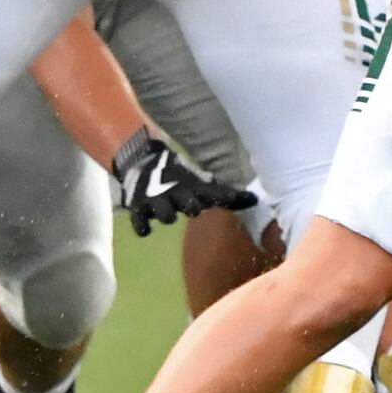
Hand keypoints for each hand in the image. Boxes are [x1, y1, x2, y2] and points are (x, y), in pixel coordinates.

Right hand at [109, 133, 256, 236]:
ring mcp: (155, 201)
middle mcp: (176, 193)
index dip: (230, 197)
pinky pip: (141, 222)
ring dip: (168, 215)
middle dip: (192, 206)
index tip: (249, 200)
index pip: (215, 193)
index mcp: (192, 186)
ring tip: (167, 213)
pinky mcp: (137, 207)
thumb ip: (223, 193)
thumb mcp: (198, 182)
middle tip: (193, 207)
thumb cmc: (177, 178)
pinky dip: (144, 226)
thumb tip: (254, 200)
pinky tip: (146, 228)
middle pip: (189, 204)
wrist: (141, 163)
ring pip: (166, 214)